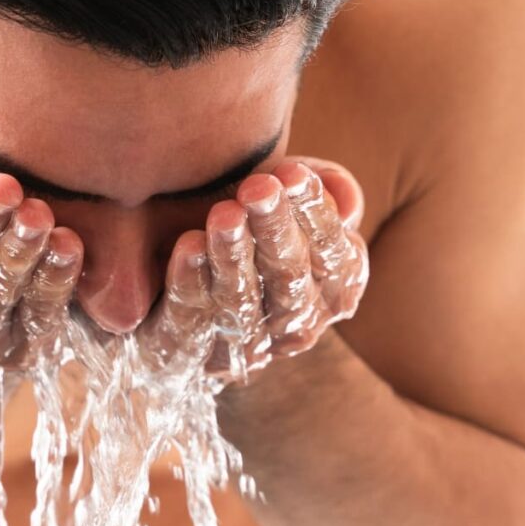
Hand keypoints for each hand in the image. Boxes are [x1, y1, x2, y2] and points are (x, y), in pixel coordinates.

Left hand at [139, 156, 368, 378]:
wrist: (175, 296)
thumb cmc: (249, 231)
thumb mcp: (286, 202)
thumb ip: (321, 191)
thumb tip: (349, 202)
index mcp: (332, 291)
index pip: (336, 256)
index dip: (316, 214)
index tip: (293, 173)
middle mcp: (295, 324)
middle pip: (290, 278)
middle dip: (275, 230)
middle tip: (258, 188)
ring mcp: (242, 344)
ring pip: (242, 302)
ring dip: (234, 255)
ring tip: (223, 214)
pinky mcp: (190, 351)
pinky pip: (192, 320)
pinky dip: (191, 282)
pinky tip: (188, 246)